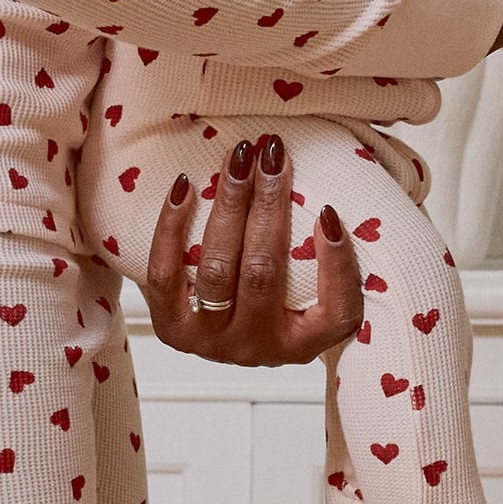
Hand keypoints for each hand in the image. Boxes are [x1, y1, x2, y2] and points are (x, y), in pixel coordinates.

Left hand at [143, 132, 363, 364]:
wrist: (227, 334)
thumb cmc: (282, 302)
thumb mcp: (318, 293)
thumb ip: (334, 259)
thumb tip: (336, 203)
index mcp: (305, 343)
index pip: (336, 308)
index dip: (336, 262)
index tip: (328, 210)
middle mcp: (258, 347)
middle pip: (263, 271)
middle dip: (270, 205)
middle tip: (272, 157)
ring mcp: (210, 341)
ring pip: (217, 267)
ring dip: (229, 204)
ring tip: (237, 161)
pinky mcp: (171, 329)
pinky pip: (166, 275)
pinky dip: (172, 229)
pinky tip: (184, 188)